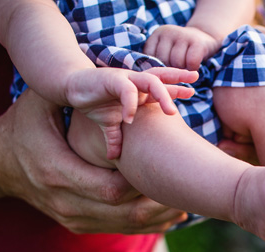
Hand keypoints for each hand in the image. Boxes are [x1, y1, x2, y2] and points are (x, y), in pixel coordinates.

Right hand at [0, 89, 187, 233]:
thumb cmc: (26, 124)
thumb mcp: (41, 102)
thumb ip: (70, 91)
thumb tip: (102, 71)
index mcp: (58, 173)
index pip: (111, 189)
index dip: (142, 184)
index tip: (167, 170)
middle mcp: (65, 202)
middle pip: (124, 212)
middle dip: (158, 203)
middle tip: (187, 191)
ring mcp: (72, 219)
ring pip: (126, 226)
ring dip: (158, 217)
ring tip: (185, 204)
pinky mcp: (79, 226)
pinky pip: (120, 230)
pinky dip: (147, 224)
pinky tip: (169, 214)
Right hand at [66, 66, 197, 158]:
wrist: (72, 87)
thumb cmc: (94, 102)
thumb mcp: (109, 122)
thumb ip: (115, 137)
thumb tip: (114, 158)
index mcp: (139, 91)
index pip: (162, 87)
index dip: (177, 88)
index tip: (193, 91)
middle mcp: (136, 83)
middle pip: (161, 79)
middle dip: (177, 83)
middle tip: (192, 91)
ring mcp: (125, 79)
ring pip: (150, 81)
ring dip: (162, 94)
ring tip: (171, 112)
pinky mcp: (111, 80)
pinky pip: (126, 90)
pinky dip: (130, 104)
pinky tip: (130, 118)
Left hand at [145, 25, 221, 70]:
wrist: (204, 37)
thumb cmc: (181, 49)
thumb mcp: (166, 49)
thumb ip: (156, 58)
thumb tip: (152, 74)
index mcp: (158, 33)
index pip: (150, 54)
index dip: (157, 65)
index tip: (166, 67)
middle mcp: (169, 32)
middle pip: (164, 60)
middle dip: (171, 69)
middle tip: (178, 68)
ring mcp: (183, 35)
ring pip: (177, 63)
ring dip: (183, 71)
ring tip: (186, 67)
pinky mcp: (198, 43)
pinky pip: (191, 63)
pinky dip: (193, 69)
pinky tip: (194, 67)